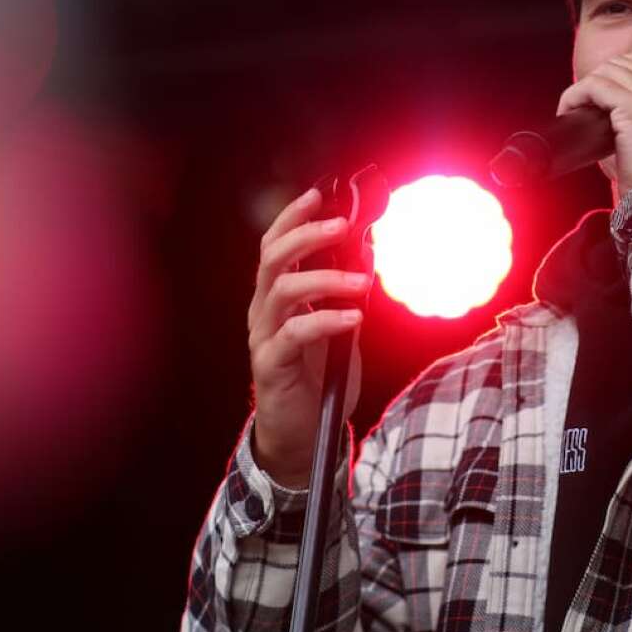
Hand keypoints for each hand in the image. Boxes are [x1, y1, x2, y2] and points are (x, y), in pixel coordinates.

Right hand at [247, 187, 370, 487]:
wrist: (301, 435)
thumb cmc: (318, 379)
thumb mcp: (339, 328)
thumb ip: (346, 292)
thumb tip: (369, 251)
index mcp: (276, 297)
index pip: (275, 245)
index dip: (293, 217)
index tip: (319, 195)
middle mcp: (263, 312)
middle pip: (273, 259)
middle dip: (306, 235)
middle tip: (341, 226)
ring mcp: (263, 338)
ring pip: (282, 291)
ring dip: (324, 279)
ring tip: (361, 282)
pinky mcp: (271, 366)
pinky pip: (294, 334)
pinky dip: (326, 321)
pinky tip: (354, 318)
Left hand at [555, 50, 631, 188]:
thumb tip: (611, 122)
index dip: (624, 70)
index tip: (606, 91)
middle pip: (625, 63)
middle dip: (599, 79)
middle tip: (583, 103)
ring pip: (608, 71)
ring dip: (584, 87)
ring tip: (572, 109)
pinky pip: (595, 85)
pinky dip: (576, 95)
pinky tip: (569, 111)